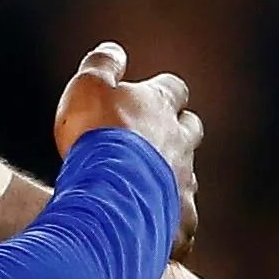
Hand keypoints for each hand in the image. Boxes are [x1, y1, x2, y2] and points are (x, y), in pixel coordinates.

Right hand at [51, 42, 200, 249]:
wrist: (110, 198)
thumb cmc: (96, 139)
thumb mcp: (87, 88)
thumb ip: (102, 65)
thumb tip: (114, 50)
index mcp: (160, 107)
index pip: (173, 89)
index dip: (162, 92)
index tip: (151, 96)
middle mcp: (180, 143)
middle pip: (190, 129)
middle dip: (177, 130)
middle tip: (154, 139)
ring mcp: (183, 183)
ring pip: (187, 177)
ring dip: (170, 178)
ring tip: (145, 188)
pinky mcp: (180, 220)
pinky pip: (182, 222)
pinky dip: (169, 223)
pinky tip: (153, 228)